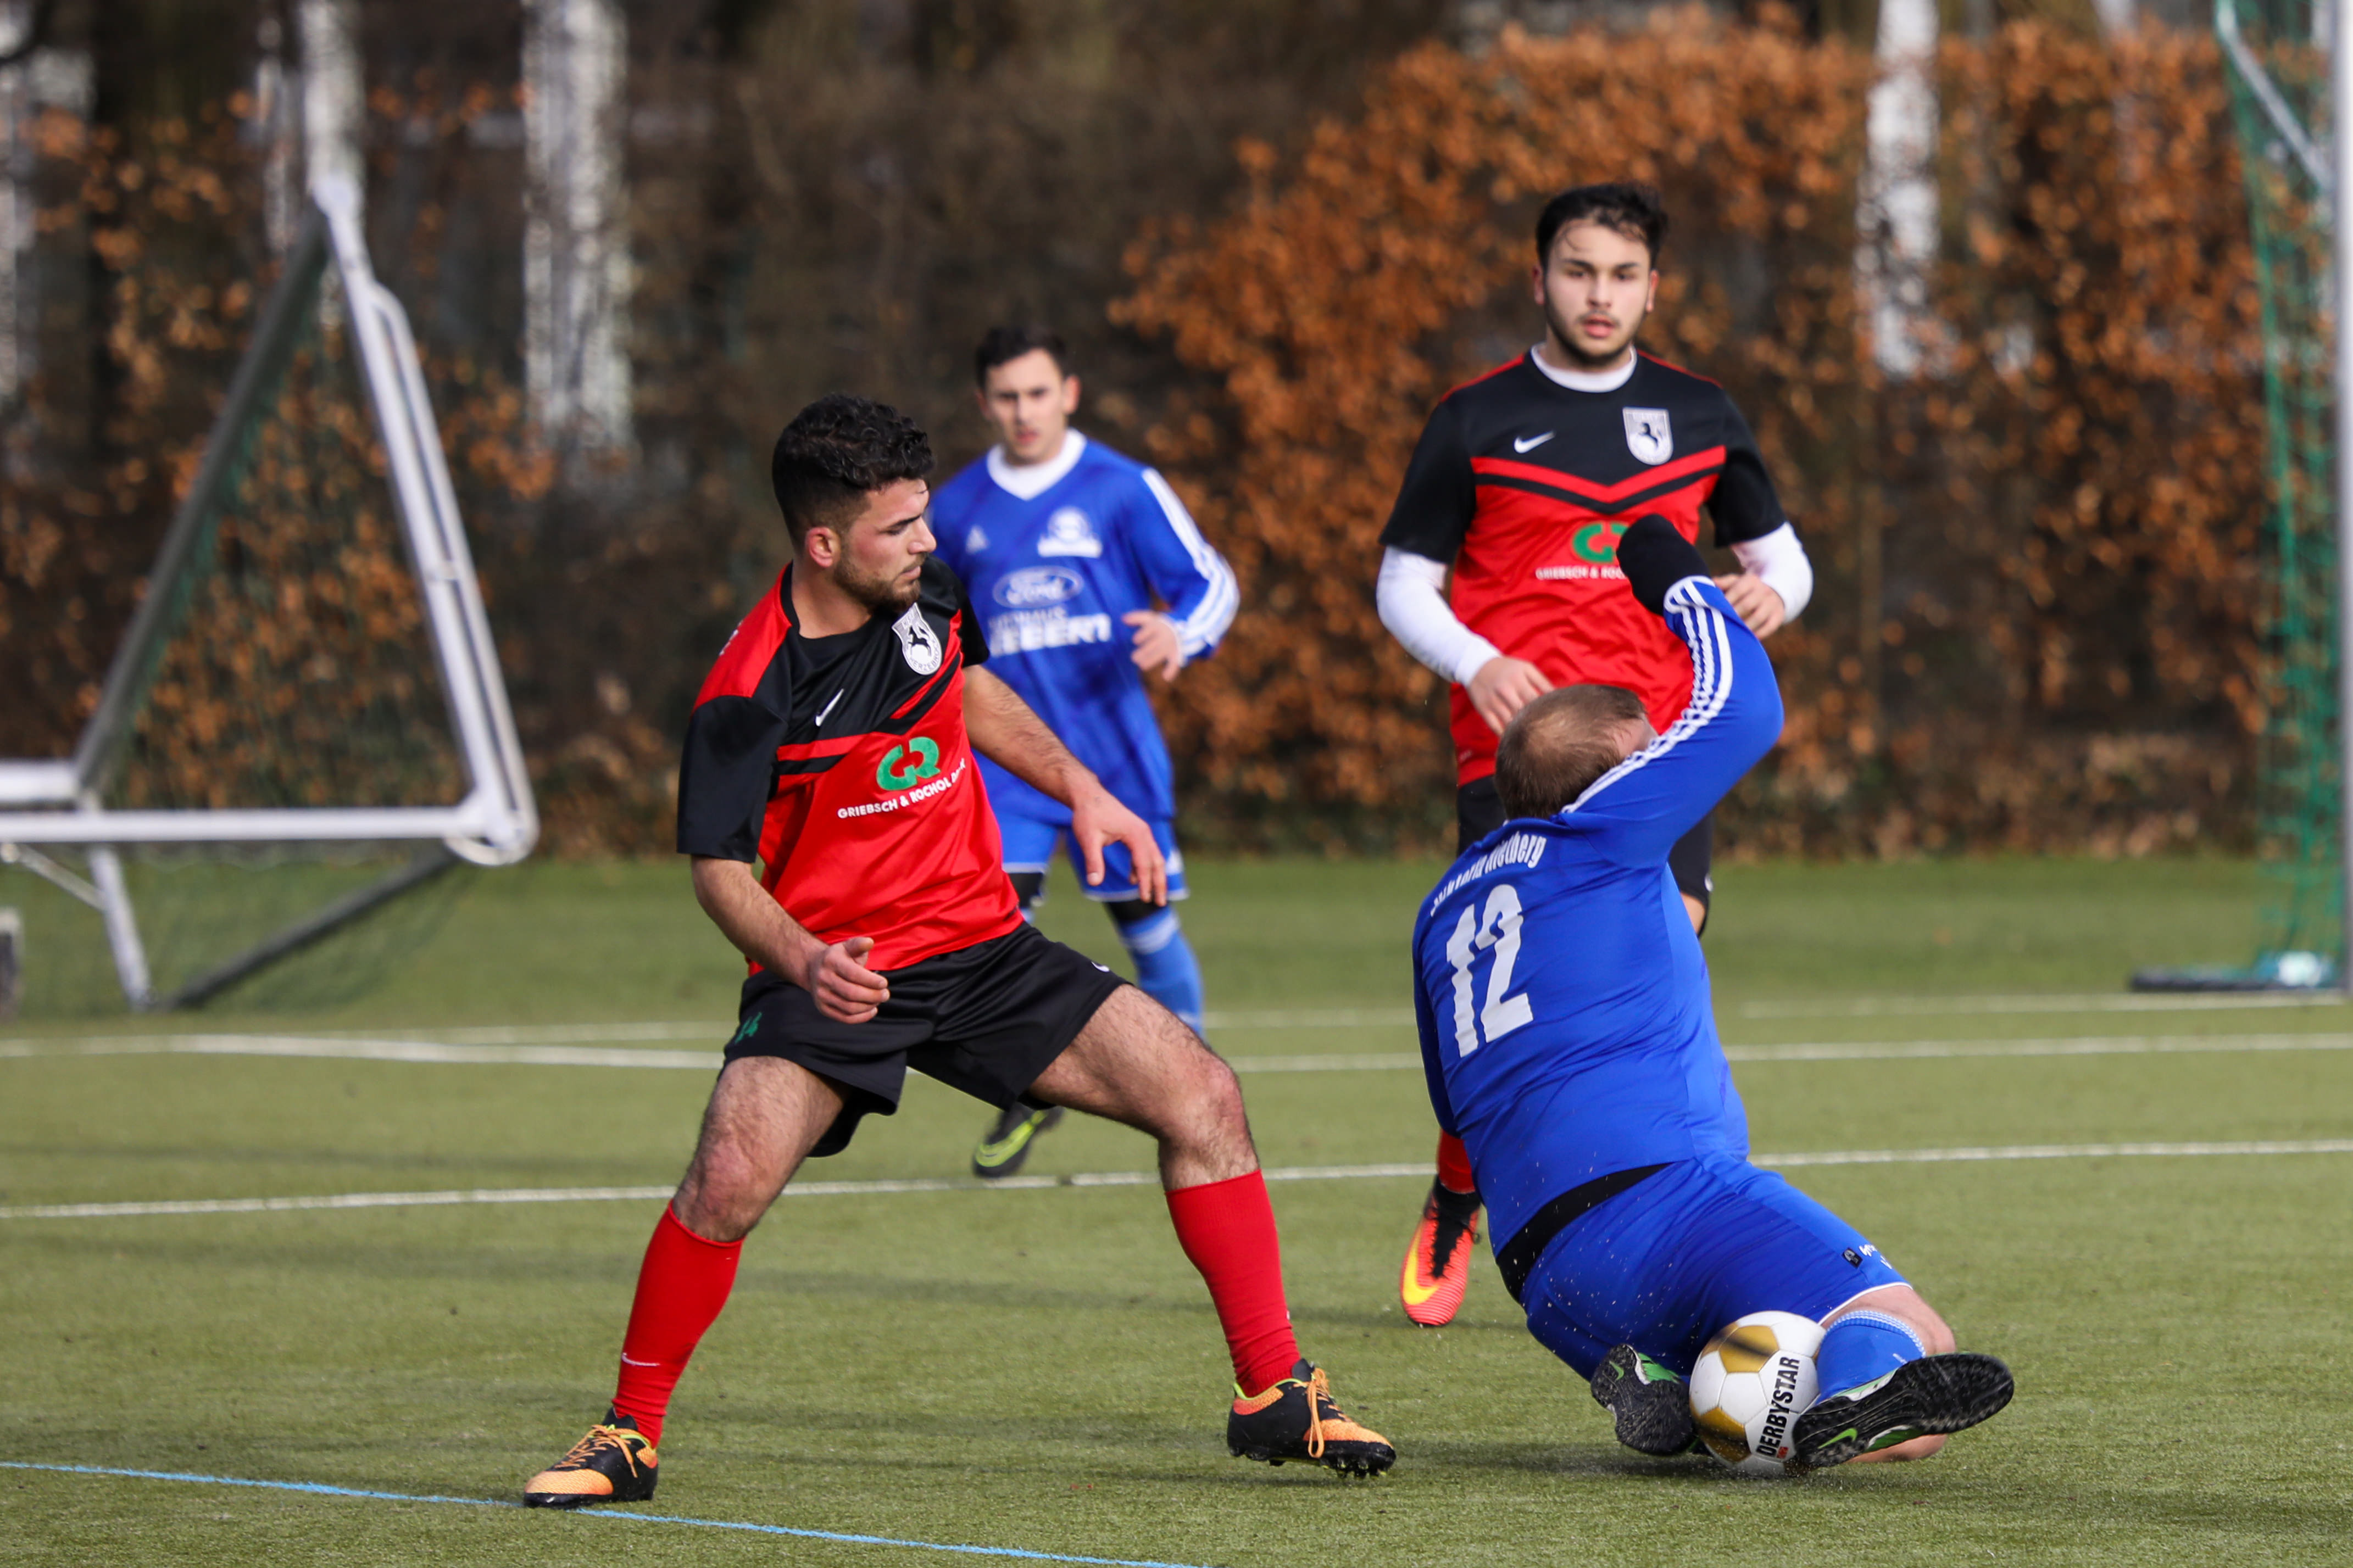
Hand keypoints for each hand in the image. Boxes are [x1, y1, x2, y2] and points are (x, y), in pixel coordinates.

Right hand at [803, 935, 889, 1023]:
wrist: (814, 969)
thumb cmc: (839, 957)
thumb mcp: (848, 947)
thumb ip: (859, 944)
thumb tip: (870, 942)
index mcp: (830, 961)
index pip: (853, 974)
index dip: (871, 981)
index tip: (884, 983)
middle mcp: (823, 979)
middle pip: (851, 993)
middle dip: (873, 995)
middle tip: (886, 994)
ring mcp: (821, 995)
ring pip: (849, 1007)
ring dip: (869, 1006)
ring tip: (879, 1000)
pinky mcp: (823, 1008)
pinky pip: (844, 1018)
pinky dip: (861, 1017)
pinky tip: (872, 1010)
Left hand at [1070, 783, 1166, 904]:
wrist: (1088, 795)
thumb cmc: (1088, 816)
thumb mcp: (1088, 840)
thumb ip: (1093, 861)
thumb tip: (1094, 883)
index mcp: (1135, 833)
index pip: (1144, 863)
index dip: (1145, 883)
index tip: (1144, 899)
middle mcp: (1143, 832)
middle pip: (1156, 861)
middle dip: (1159, 883)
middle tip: (1160, 903)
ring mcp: (1141, 831)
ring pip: (1154, 857)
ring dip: (1154, 876)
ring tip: (1151, 895)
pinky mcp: (1136, 832)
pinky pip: (1145, 852)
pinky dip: (1142, 867)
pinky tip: (1133, 878)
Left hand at [1124, 610, 1182, 681]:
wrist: (1182, 627)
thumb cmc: (1159, 624)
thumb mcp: (1149, 618)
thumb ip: (1136, 617)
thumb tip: (1123, 618)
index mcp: (1157, 626)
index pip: (1150, 630)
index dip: (1142, 635)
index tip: (1135, 640)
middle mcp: (1164, 636)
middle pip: (1154, 644)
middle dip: (1144, 651)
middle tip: (1134, 658)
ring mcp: (1170, 646)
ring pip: (1161, 654)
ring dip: (1152, 660)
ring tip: (1142, 665)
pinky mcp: (1175, 654)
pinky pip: (1175, 662)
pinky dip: (1172, 670)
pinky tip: (1166, 677)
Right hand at [1466, 655, 1551, 734]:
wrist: (1476, 665)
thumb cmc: (1507, 668)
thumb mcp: (1525, 668)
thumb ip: (1542, 681)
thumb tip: (1558, 697)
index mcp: (1519, 679)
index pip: (1536, 699)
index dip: (1545, 711)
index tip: (1553, 721)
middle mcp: (1505, 690)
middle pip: (1523, 712)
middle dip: (1534, 723)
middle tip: (1545, 734)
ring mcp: (1493, 701)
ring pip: (1510, 722)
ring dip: (1521, 731)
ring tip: (1532, 739)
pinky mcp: (1483, 710)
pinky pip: (1495, 727)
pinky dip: (1505, 735)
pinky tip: (1514, 740)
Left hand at [1712, 572, 1786, 637]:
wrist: (1772, 594)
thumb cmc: (1746, 590)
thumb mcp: (1736, 582)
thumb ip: (1724, 583)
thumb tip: (1713, 583)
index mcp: (1751, 581)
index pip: (1738, 589)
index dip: (1727, 600)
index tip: (1716, 610)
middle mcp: (1764, 590)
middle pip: (1747, 604)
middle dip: (1733, 615)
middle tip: (1722, 624)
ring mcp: (1772, 603)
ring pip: (1758, 617)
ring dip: (1744, 626)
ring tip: (1733, 633)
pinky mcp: (1778, 615)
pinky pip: (1769, 626)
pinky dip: (1758, 634)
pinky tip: (1748, 638)